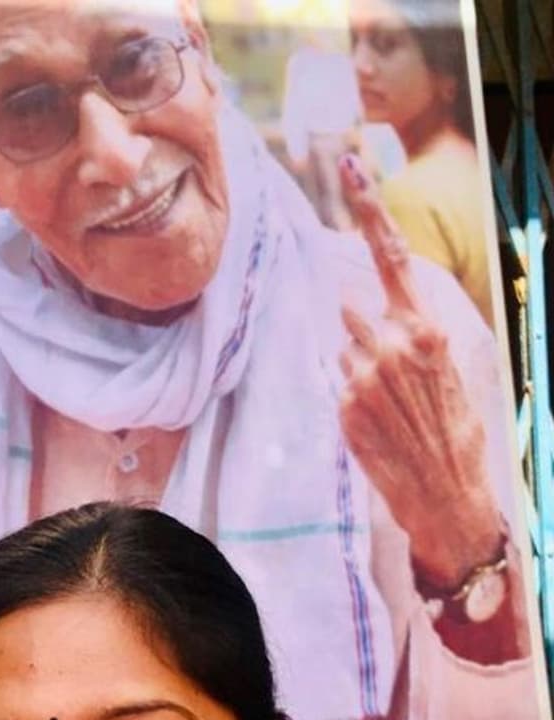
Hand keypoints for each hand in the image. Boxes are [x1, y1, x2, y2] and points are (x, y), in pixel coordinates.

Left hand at [335, 153, 504, 588]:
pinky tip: (375, 415)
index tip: (349, 168)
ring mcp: (365, 374)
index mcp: (427, 326)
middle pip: (352, 306)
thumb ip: (409, 328)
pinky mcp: (344, 403)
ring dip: (354, 362)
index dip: (369, 207)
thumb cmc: (449, 424)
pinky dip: (347, 389)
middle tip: (384, 366)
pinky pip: (334, 379)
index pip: (392, 253)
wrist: (443, 486)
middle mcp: (394, 342)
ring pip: (342, 344)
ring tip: (385, 397)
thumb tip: (364, 303)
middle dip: (360, 326)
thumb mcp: (445, 365)